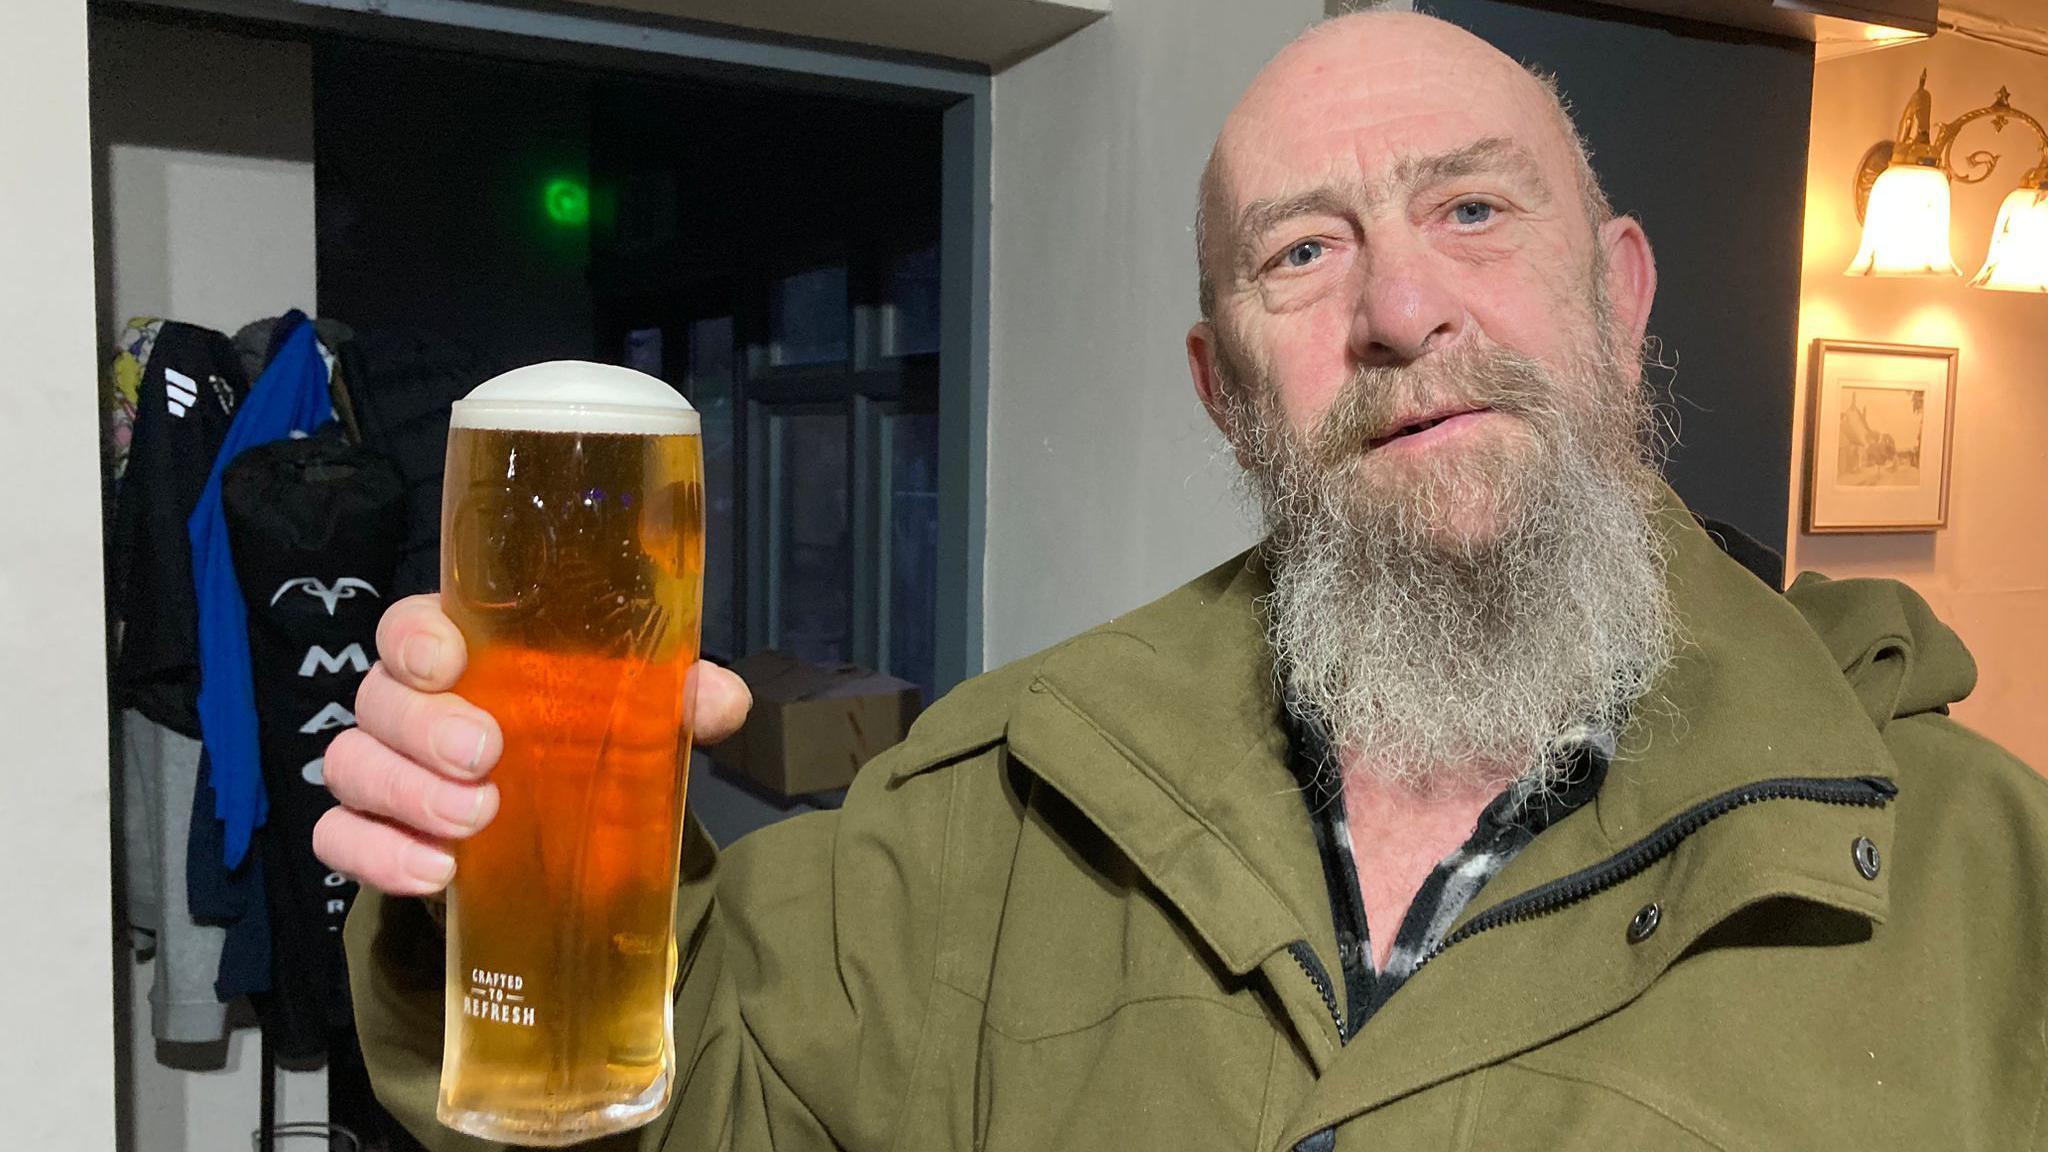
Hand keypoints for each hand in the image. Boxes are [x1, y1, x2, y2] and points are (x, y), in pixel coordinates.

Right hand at [312, 594, 752, 896]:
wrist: (564, 833)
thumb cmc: (582, 743)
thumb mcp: (635, 716)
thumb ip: (676, 699)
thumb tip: (724, 699)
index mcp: (465, 653)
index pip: (411, 625)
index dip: (415, 638)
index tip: (448, 663)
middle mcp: (411, 705)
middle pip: (377, 699)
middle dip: (423, 729)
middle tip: (484, 760)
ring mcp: (386, 771)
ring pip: (349, 766)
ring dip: (405, 797)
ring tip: (471, 827)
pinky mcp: (375, 835)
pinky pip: (338, 839)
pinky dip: (377, 856)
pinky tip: (434, 874)